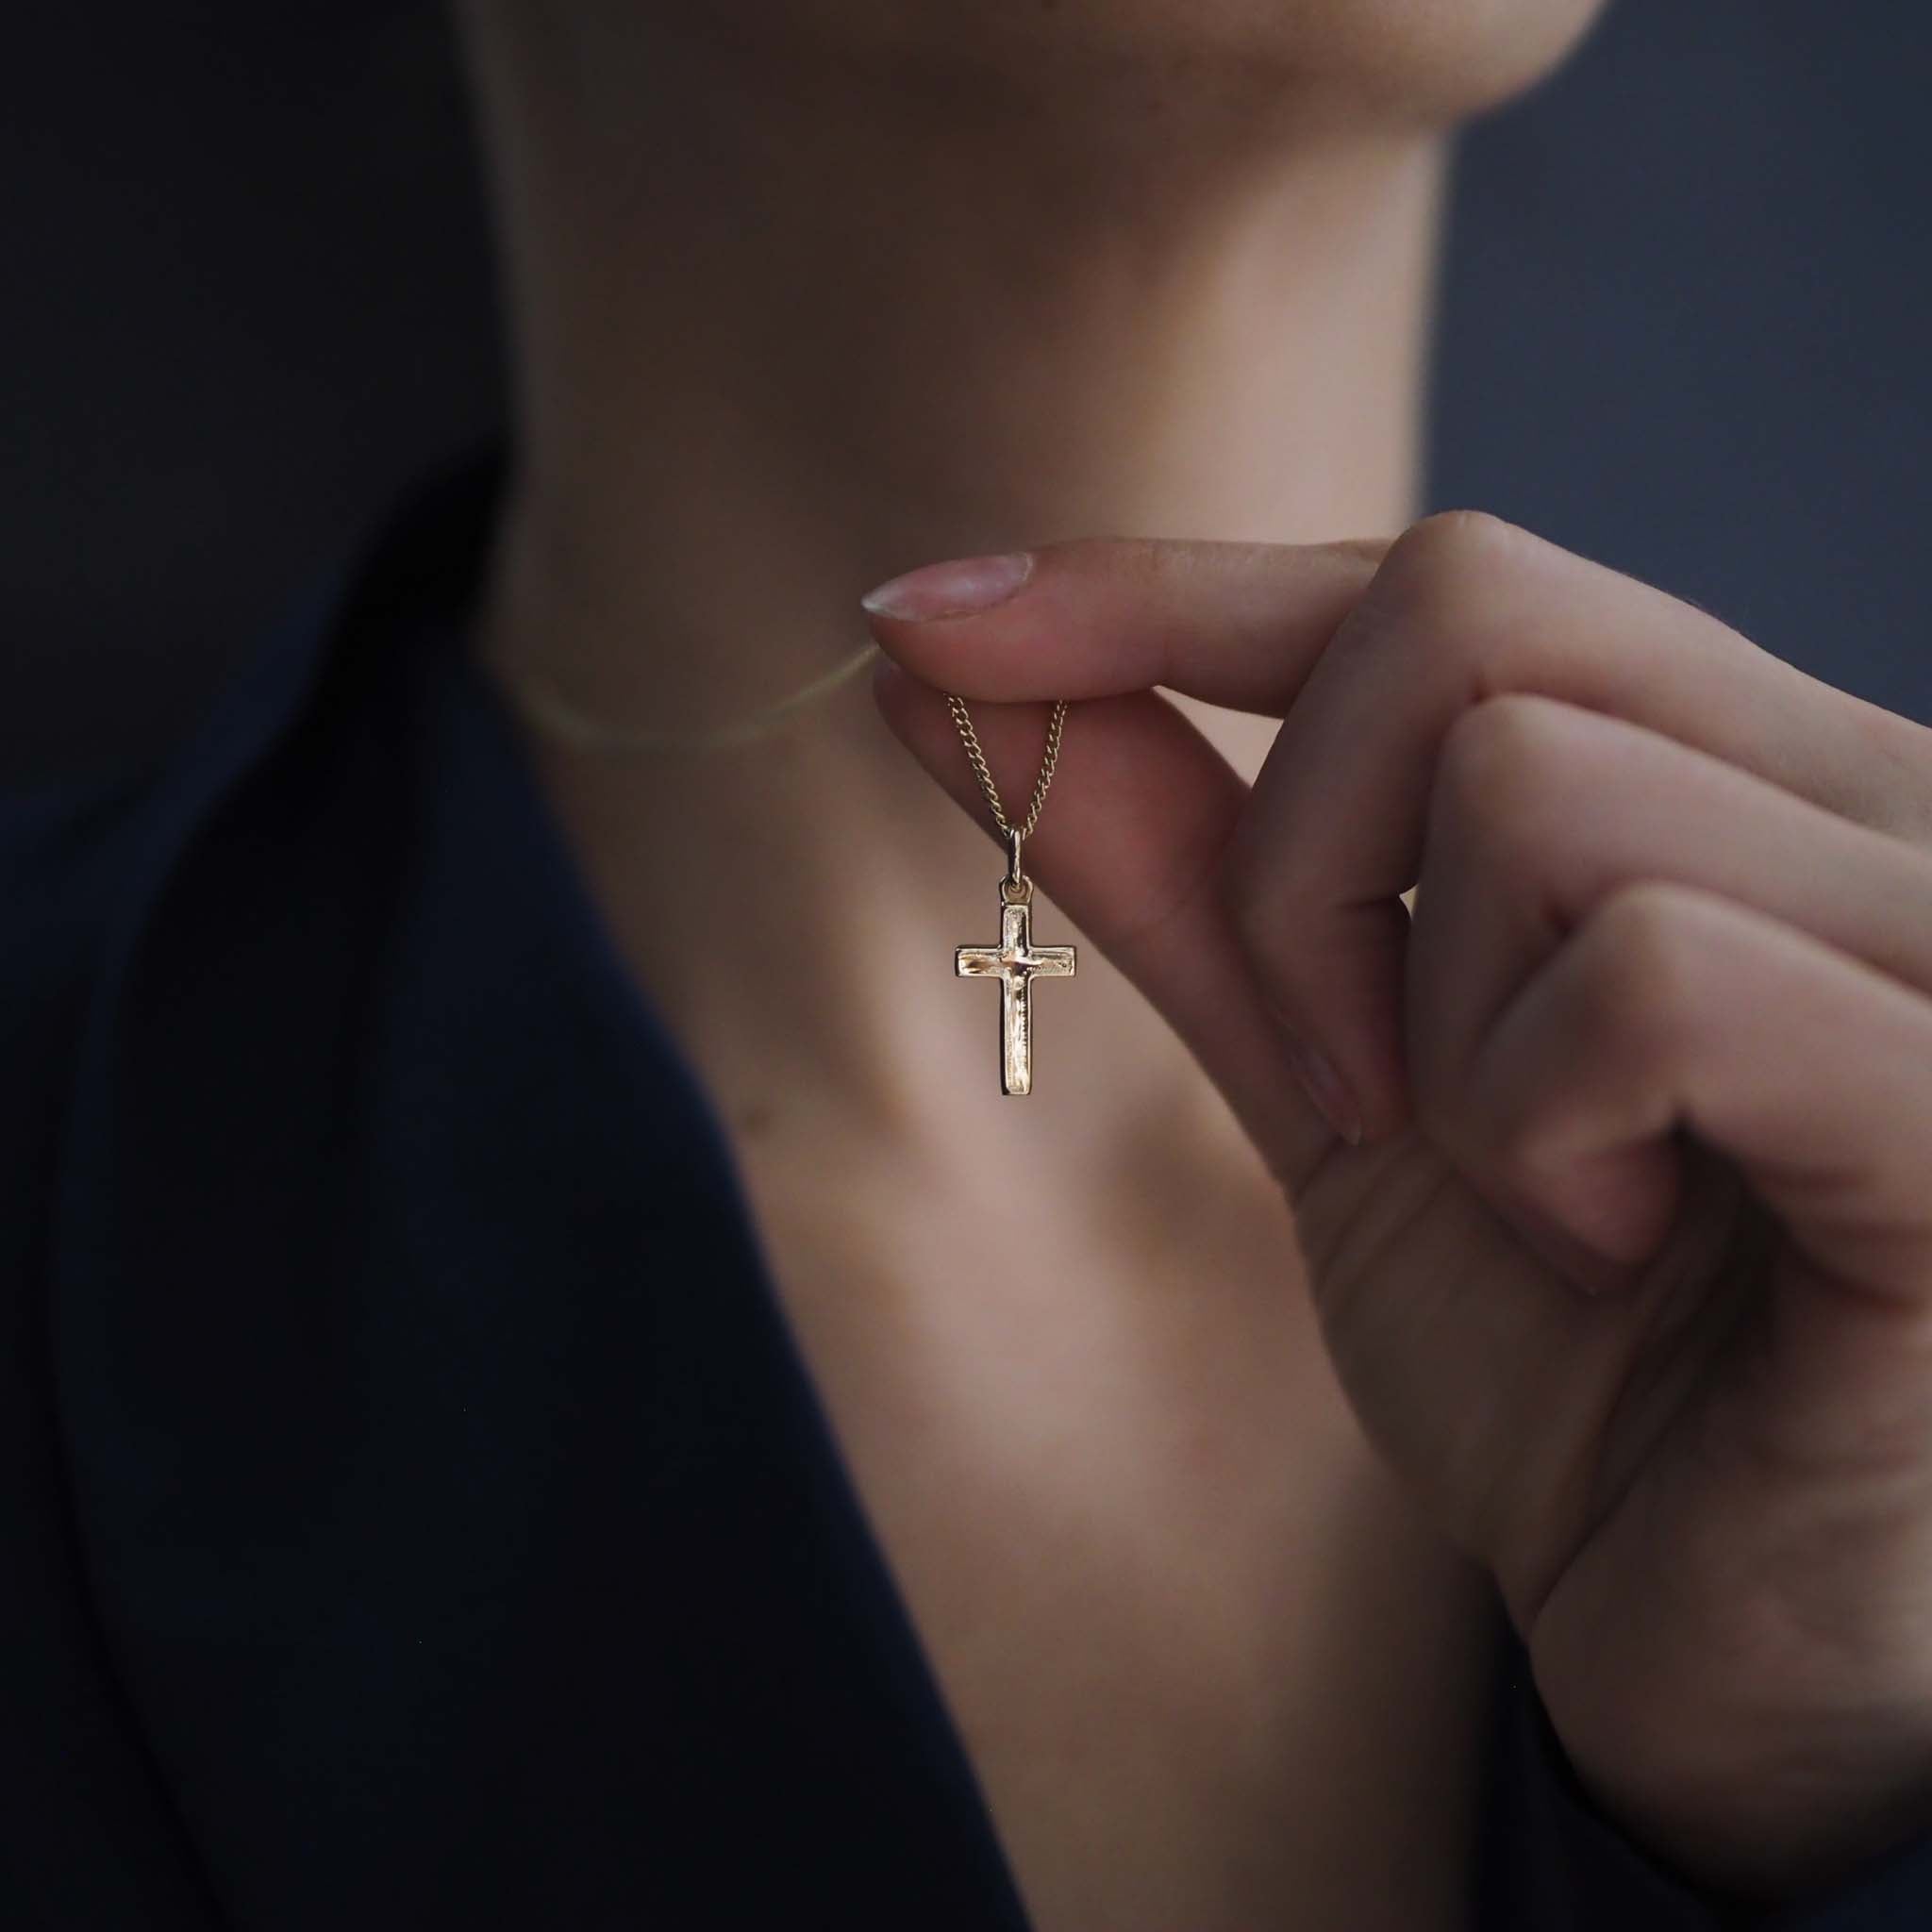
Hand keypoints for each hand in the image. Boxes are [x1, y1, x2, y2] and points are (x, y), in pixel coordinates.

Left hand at [861, 511, 1931, 1905]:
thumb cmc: (1565, 1370)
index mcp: (1731, 780)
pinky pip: (1652, 973)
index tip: (923, 620)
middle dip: (1301, 871)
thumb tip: (959, 679)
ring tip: (1538, 1202)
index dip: (1159, 585)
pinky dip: (1542, 1127)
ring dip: (1426, 1038)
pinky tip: (1620, 1251)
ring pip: (1537, 789)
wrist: (1724, 1651)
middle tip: (1359, 1093)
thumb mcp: (1330, 1094)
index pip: (1426, 582)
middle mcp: (1867, 801)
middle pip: (1465, 613)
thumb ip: (1184, 877)